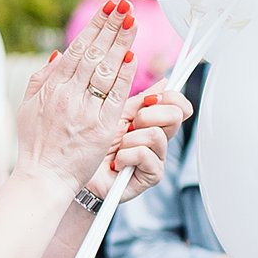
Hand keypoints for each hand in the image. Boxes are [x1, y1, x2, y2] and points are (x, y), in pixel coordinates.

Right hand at [15, 0, 137, 192]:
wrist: (43, 176)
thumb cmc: (36, 143)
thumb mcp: (29, 105)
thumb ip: (43, 77)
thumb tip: (60, 52)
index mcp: (52, 86)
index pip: (77, 48)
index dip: (94, 26)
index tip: (108, 9)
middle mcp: (68, 94)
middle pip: (94, 53)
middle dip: (111, 27)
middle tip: (125, 7)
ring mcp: (85, 110)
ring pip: (106, 69)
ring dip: (121, 43)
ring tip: (132, 22)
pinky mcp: (101, 127)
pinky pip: (115, 96)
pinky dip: (125, 76)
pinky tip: (133, 56)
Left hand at [92, 83, 192, 203]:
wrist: (78, 171)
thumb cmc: (94, 143)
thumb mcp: (116, 114)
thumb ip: (140, 100)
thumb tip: (163, 82)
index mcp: (154, 121)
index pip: (179, 105)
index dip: (172, 98)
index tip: (153, 100)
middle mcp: (159, 139)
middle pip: (176, 116)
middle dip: (148, 115)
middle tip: (131, 125)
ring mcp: (157, 157)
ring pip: (156, 134)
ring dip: (130, 139)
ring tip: (118, 148)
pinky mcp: (152, 175)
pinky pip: (144, 154)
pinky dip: (125, 156)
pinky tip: (117, 162)